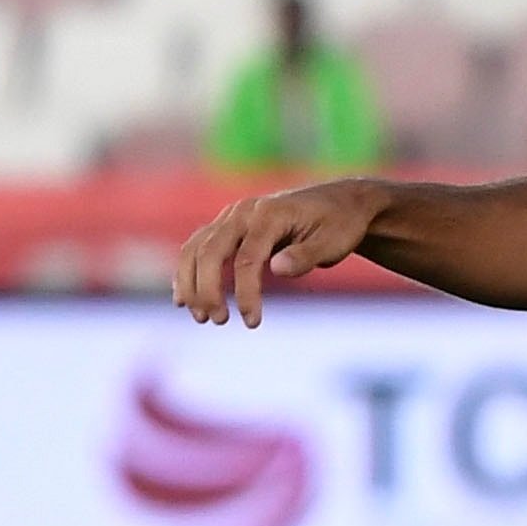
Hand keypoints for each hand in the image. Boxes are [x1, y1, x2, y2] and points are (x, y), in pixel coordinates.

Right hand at [173, 179, 388, 324]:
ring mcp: (233, 216)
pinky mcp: (229, 225)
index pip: (247, 259)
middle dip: (208, 289)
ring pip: (196, 248)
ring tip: (201, 317)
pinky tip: (184, 299)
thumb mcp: (334, 242)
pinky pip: (198, 247)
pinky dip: (188, 271)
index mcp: (271, 215)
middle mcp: (245, 212)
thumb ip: (305, 256)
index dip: (245, 293)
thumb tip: (276, 269)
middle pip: (210, 251)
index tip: (252, 321)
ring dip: (191, 283)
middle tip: (218, 321)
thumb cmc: (341, 225)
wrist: (342, 203)